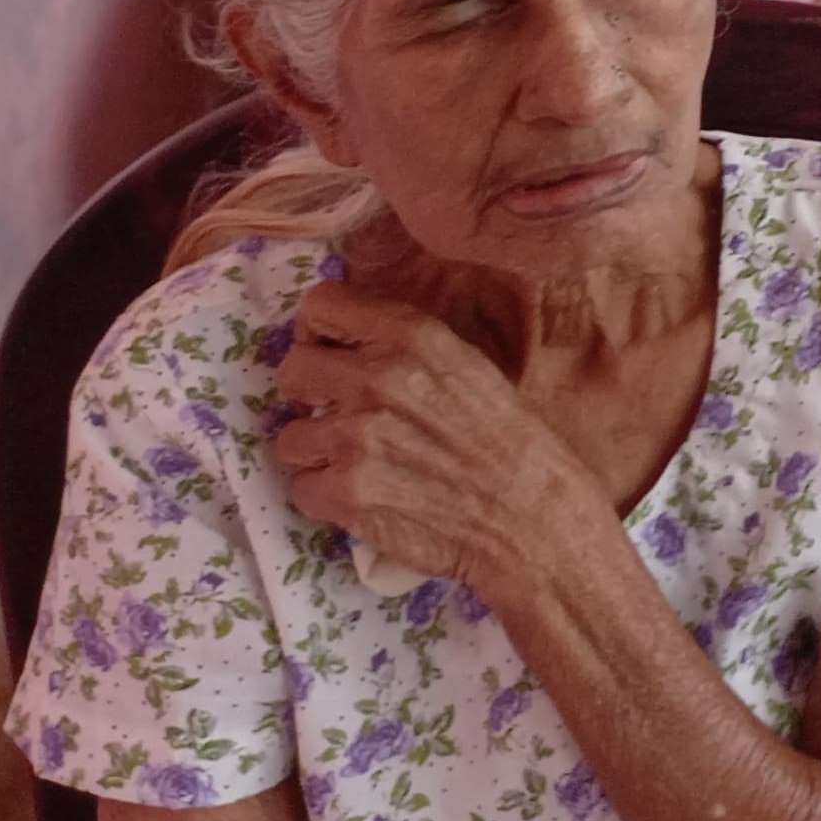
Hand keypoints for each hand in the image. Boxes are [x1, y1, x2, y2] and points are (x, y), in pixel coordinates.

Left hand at [270, 282, 584, 590]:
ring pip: (290, 438)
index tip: (331, 354)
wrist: (531, 515)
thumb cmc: (506, 440)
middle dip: (310, 395)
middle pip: (292, 369)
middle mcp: (378, 378)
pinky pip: (302, 488)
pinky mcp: (344, 493)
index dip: (319, 332)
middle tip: (342, 416)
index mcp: (412, 337)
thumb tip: (342, 341)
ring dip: (318, 454)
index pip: (321, 304)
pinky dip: (327, 497)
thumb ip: (405, 348)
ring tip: (362, 465)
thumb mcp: (467, 367)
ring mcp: (356, 438)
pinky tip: (367, 497)